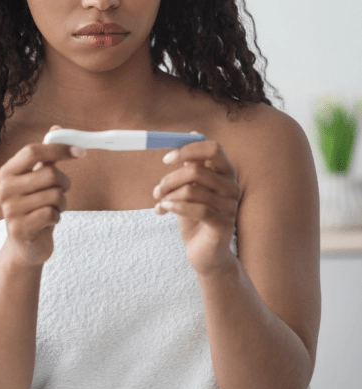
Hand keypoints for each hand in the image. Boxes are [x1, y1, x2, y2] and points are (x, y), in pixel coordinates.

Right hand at [0, 125, 84, 265]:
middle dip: (64, 183)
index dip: (58, 149)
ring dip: (61, 203)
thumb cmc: (34, 206)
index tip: (81, 152)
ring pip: (55, 195)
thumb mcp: (37, 179)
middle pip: (49, 174)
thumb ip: (46, 156)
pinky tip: (48, 222)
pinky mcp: (19, 229)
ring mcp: (10, 210)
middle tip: (60, 191)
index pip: (32, 151)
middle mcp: (4, 189)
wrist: (25, 245)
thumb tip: (57, 130)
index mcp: (7, 172)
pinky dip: (57, 217)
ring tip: (52, 209)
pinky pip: (52, 214)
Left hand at [152, 136, 240, 275]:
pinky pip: (197, 209)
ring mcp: (230, 206)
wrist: (204, 254)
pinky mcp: (224, 225)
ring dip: (168, 196)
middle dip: (170, 179)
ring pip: (192, 190)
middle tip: (157, 190)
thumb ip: (192, 165)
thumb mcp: (190, 188)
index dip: (188, 149)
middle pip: (197, 170)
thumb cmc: (195, 218)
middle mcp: (231, 186)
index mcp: (224, 173)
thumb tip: (192, 133)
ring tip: (160, 203)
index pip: (213, 148)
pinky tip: (163, 211)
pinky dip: (175, 207)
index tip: (166, 159)